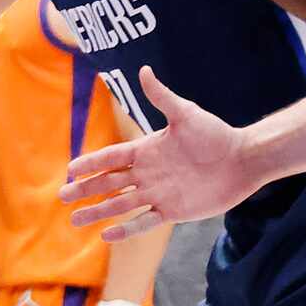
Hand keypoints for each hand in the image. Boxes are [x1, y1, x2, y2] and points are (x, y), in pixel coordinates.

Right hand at [60, 66, 254, 239]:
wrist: (242, 160)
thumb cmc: (216, 134)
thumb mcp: (186, 114)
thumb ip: (162, 97)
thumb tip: (144, 71)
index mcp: (147, 149)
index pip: (111, 157)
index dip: (90, 163)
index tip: (70, 169)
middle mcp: (148, 173)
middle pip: (108, 183)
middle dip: (85, 189)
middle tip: (62, 196)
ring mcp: (158, 193)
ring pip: (120, 205)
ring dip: (97, 211)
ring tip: (74, 220)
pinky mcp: (172, 211)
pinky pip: (144, 221)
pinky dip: (126, 229)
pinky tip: (107, 235)